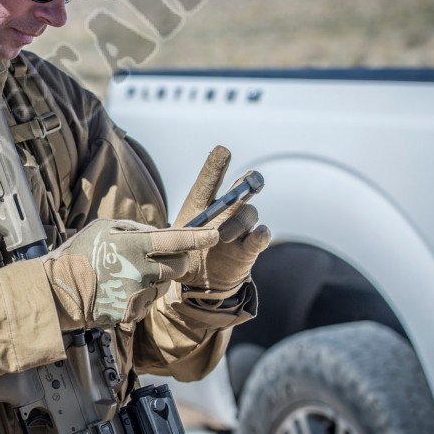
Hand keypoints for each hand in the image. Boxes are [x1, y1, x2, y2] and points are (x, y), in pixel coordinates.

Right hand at [42, 218, 218, 329]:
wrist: (58, 291)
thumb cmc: (78, 254)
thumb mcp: (103, 228)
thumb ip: (135, 229)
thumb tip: (159, 232)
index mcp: (134, 246)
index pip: (176, 240)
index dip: (198, 237)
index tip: (214, 234)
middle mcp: (140, 271)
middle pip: (179, 268)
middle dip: (177, 262)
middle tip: (161, 259)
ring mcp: (136, 295)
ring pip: (164, 287)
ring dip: (155, 281)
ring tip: (126, 276)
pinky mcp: (131, 314)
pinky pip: (147, 304)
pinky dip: (140, 298)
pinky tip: (120, 291)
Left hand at [173, 146, 271, 294]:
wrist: (199, 282)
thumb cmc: (183, 254)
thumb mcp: (171, 246)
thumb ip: (172, 239)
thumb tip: (172, 236)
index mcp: (200, 205)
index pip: (209, 182)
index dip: (215, 166)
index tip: (223, 151)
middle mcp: (224, 211)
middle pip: (240, 189)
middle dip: (245, 183)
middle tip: (246, 184)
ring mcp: (239, 228)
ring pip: (248, 213)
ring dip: (238, 222)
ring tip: (223, 236)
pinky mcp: (250, 247)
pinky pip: (261, 236)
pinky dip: (260, 235)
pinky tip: (256, 236)